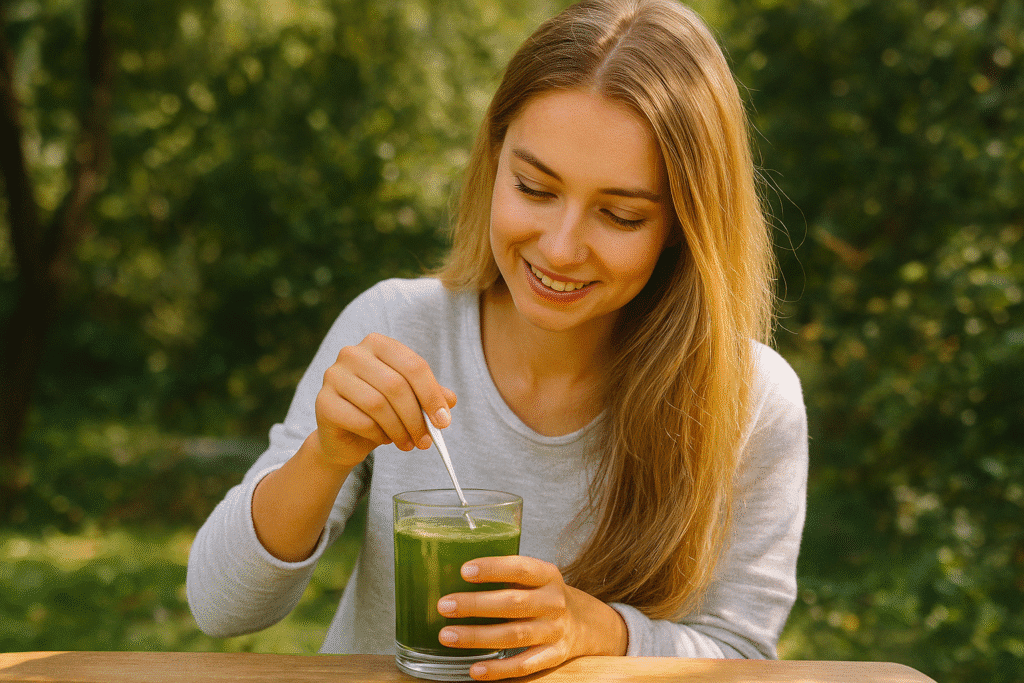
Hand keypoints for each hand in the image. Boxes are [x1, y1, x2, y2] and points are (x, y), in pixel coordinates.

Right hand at [313, 333, 456, 469]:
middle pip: (396, 385)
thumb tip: (449, 401)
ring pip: (377, 404)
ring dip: (399, 429)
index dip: (431, 395)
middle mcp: (353, 353)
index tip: (444, 422)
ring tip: (408, 443)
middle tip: (426, 441)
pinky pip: (360, 420)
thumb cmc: (382, 413)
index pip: (413, 365)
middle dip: (416, 418)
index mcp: (379, 344)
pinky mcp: (323, 401)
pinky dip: (378, 435)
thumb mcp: (411, 401)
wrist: (346, 437)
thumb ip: (431, 396)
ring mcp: (334, 375)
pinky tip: (383, 439)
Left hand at [436, 556, 627, 679]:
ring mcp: (555, 631)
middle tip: (444, 605)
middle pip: (513, 603)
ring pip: (514, 635)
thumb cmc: (544, 596)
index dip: (493, 569)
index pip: (520, 568)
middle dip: (475, 604)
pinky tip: (474, 668)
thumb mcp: (535, 578)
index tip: (464, 570)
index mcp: (548, 575)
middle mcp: (554, 602)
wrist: (586, 623)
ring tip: (447, 635)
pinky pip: (524, 665)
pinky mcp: (554, 656)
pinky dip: (498, 669)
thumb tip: (451, 575)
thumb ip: (506, 576)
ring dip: (478, 637)